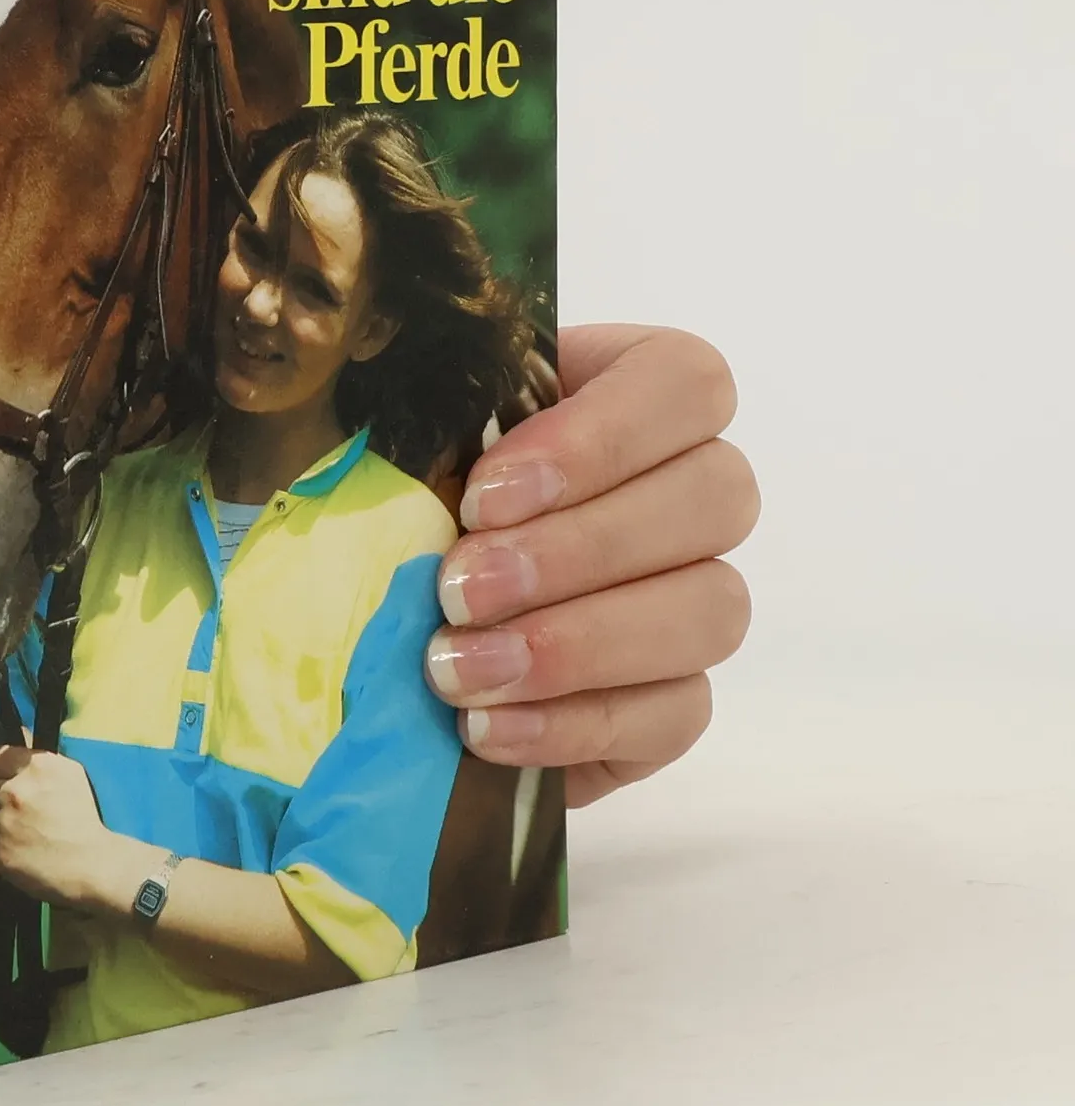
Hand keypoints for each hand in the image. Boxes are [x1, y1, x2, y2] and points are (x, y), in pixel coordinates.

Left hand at [0, 746, 125, 909]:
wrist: (91, 865)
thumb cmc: (85, 819)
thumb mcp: (71, 774)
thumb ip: (40, 759)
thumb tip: (18, 740)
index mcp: (36, 767)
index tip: (5, 778)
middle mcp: (15, 790)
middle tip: (14, 809)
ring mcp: (2, 822)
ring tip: (14, 831)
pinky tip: (12, 846)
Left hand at [425, 325, 757, 805]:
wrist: (388, 634)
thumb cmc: (403, 507)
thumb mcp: (406, 445)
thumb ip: (425, 425)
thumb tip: (398, 439)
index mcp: (633, 392)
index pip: (684, 381)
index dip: (597, 437)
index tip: (484, 495)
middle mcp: (690, 488)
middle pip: (717, 496)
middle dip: (578, 549)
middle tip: (460, 589)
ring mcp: (699, 597)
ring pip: (712, 609)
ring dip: (577, 643)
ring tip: (460, 666)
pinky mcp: (676, 701)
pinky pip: (675, 713)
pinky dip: (572, 723)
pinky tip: (484, 724)